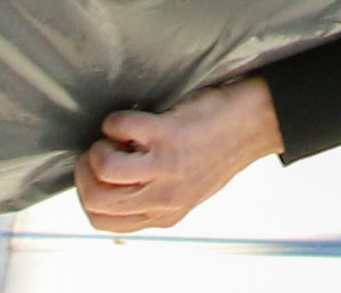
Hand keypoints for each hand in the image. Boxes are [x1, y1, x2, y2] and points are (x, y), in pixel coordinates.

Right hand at [77, 70, 279, 234]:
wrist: (256, 124)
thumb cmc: (219, 149)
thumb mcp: (185, 191)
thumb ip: (152, 196)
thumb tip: (111, 186)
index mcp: (165, 214)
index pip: (104, 223)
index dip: (87, 197)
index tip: (94, 176)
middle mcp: (164, 197)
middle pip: (97, 201)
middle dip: (84, 173)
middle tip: (95, 153)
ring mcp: (166, 167)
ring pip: (104, 170)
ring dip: (97, 149)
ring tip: (112, 138)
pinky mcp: (170, 134)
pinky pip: (120, 128)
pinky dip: (115, 120)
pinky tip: (130, 118)